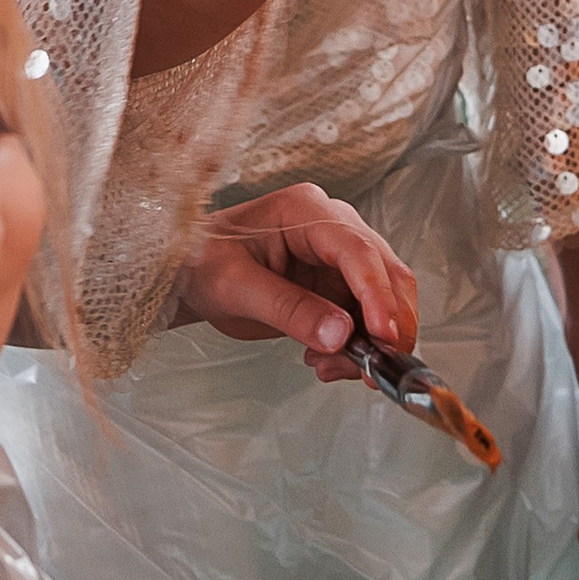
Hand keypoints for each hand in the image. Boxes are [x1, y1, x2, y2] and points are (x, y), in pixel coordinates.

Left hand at [177, 181, 419, 377]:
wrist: (191, 274)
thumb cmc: (204, 264)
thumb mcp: (236, 289)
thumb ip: (289, 310)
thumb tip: (340, 336)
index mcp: (305, 210)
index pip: (357, 249)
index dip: (377, 294)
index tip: (383, 336)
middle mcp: (332, 225)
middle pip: (386, 272)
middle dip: (386, 325)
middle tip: (369, 370)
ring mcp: (339, 255)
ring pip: (385, 299)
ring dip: (372, 342)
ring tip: (331, 369)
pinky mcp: (339, 284)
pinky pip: (367, 317)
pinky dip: (358, 347)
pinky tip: (326, 362)